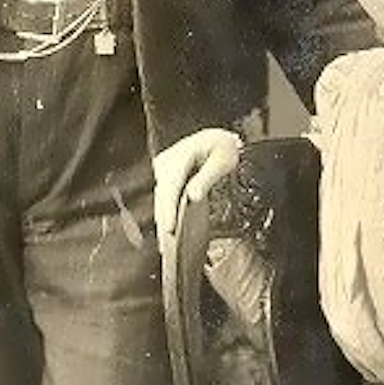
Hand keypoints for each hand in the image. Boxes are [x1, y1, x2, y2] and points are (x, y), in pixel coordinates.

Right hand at [153, 128, 241, 246]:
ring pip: (161, 198)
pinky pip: (164, 197)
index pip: (170, 188)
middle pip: (162, 196)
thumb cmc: (222, 147)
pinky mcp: (165, 176)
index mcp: (179, 158)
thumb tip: (193, 196)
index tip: (169, 229)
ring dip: (163, 219)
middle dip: (163, 220)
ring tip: (164, 243)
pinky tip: (167, 228)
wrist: (217, 138)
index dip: (168, 210)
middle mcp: (166, 163)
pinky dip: (165, 213)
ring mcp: (163, 169)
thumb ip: (207, 177)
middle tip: (165, 245)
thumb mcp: (222, 159)